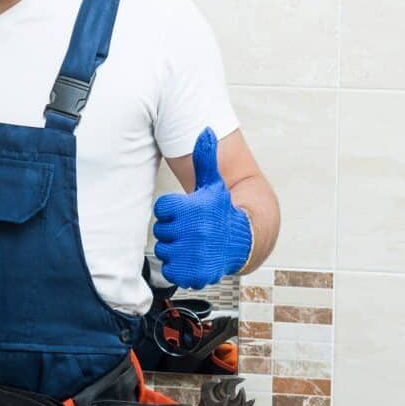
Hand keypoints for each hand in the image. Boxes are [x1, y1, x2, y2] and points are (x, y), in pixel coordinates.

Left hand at [153, 128, 252, 289]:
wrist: (243, 241)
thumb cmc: (223, 210)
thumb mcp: (213, 183)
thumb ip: (204, 157)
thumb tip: (205, 131)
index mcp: (191, 209)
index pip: (161, 209)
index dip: (174, 210)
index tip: (189, 211)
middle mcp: (191, 233)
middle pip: (161, 231)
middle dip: (174, 229)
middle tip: (193, 228)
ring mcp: (192, 255)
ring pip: (164, 250)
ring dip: (175, 248)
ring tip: (195, 243)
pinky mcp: (192, 274)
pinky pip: (170, 270)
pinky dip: (179, 267)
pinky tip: (194, 257)